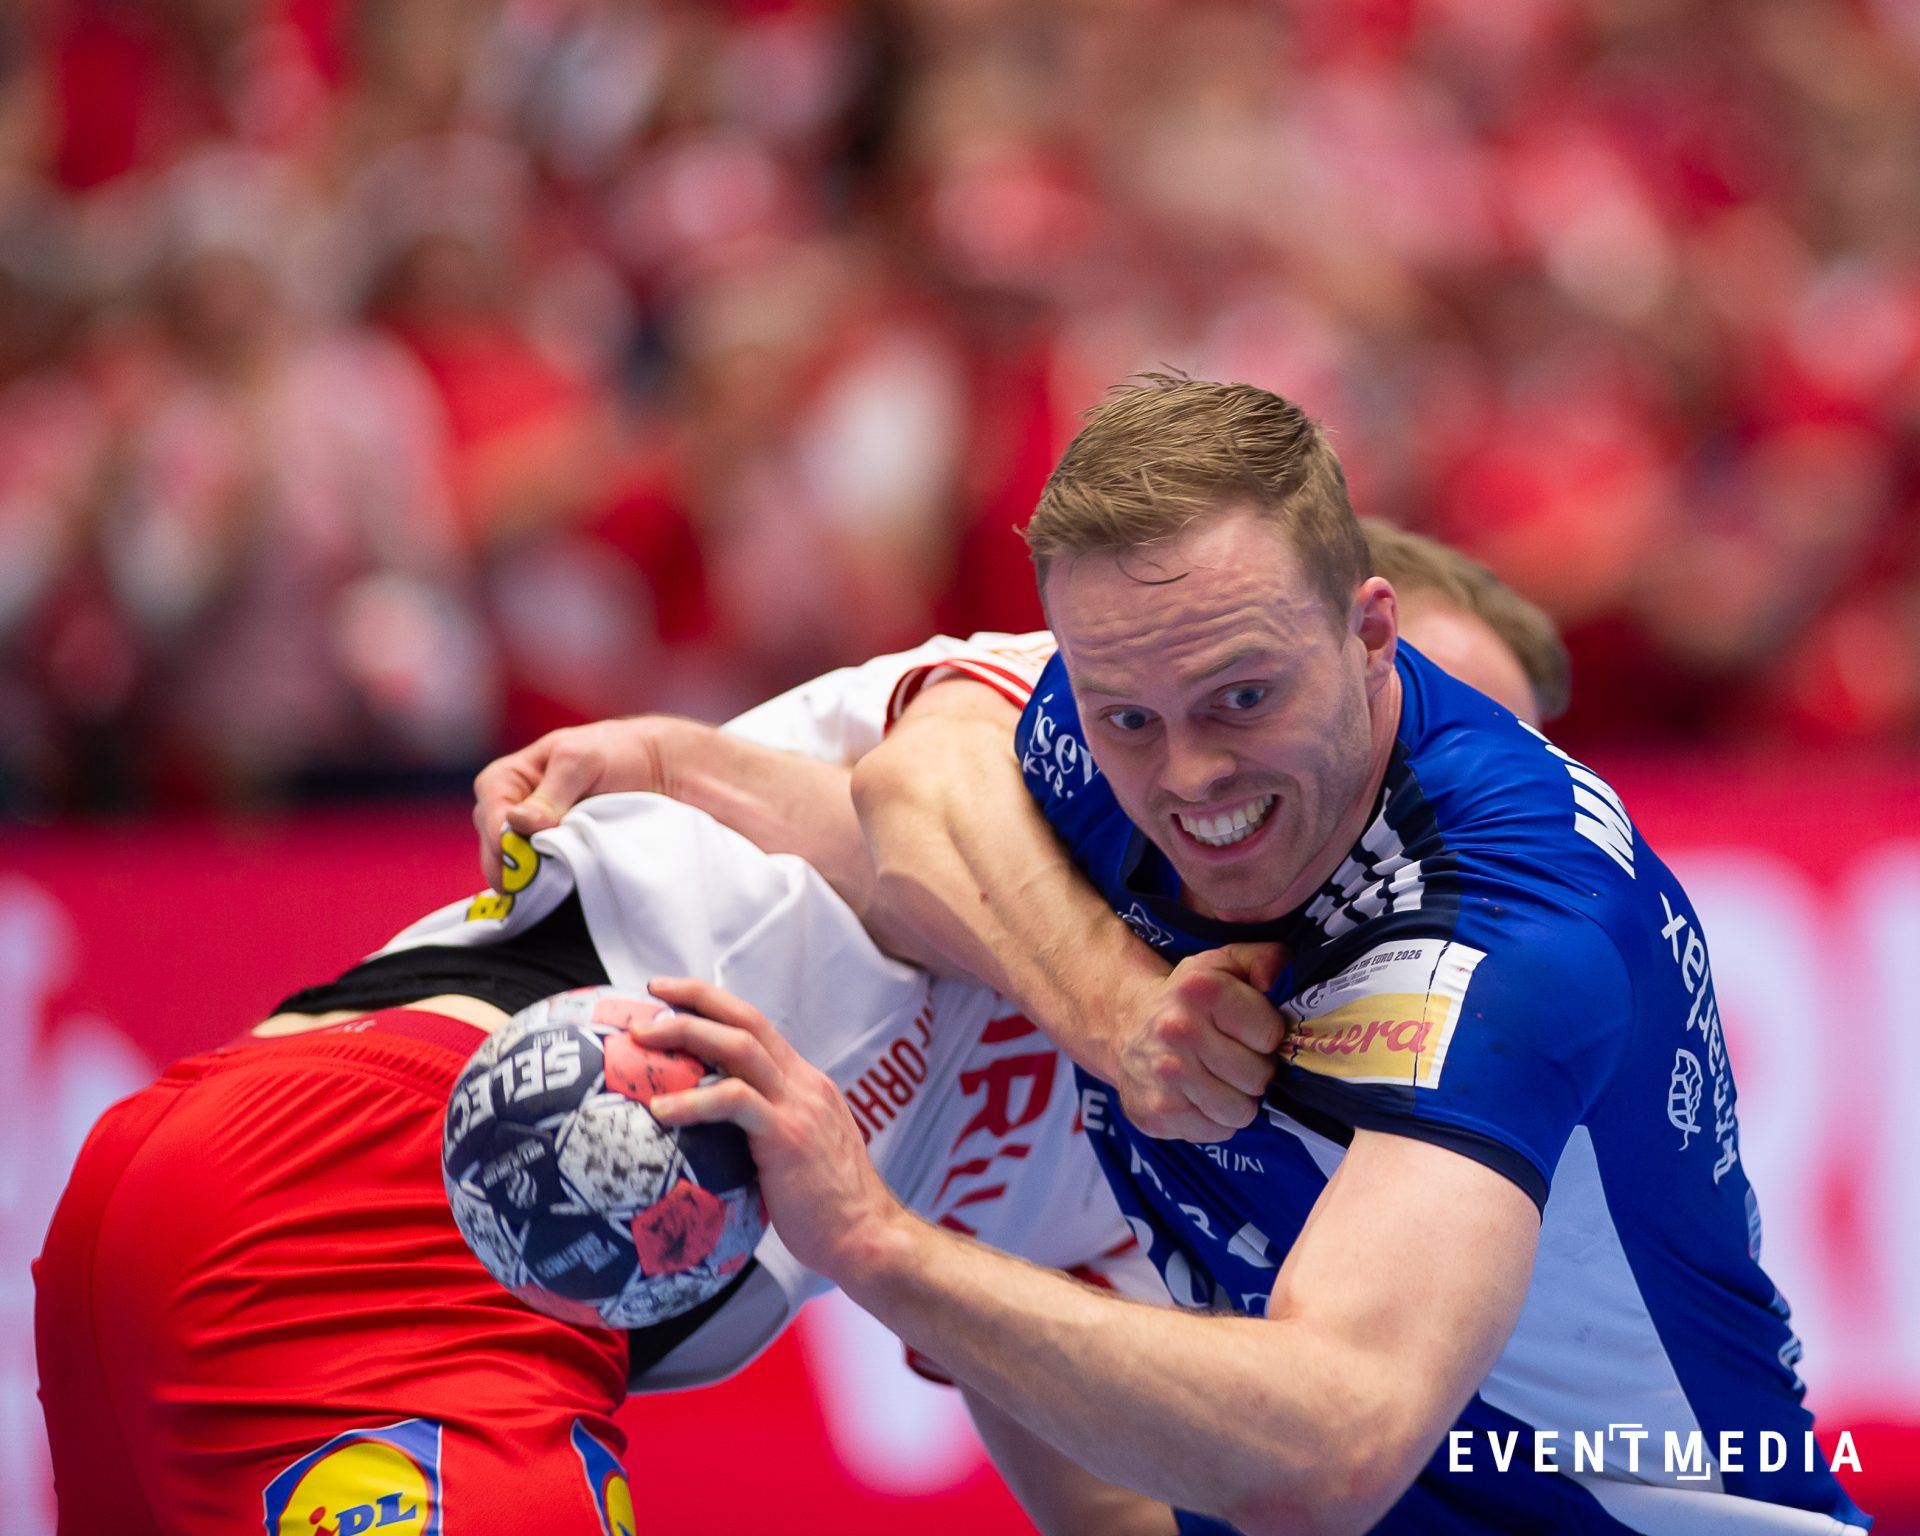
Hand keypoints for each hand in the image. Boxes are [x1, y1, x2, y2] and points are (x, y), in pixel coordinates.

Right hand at [472, 718, 674, 888]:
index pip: (490, 818)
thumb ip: (552, 791)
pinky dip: (552, 886)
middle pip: (497, 851)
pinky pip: (541, 879)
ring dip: (538, 878)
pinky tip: (568, 887)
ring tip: (564, 880)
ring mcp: (531, 839)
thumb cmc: (613, 752)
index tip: (530, 858)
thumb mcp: (581, 760)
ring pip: (518, 870)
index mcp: (505, 780)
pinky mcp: (554, 859)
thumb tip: (519, 822)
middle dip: (518, 866)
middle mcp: (509, 811)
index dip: (504, 841)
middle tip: (546, 879)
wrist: (657, 767)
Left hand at [637, 976, 906, 1281]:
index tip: (673, 999)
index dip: (715, 1006)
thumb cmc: (825, 1212)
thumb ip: (762, 1135)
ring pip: (740, 1046)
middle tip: (651, 994)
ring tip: (642, 1037)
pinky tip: (659, 1109)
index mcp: (805, 1085)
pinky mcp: (788, 1134)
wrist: (866, 1238)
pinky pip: (735, 1102)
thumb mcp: (794, 1157)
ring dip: (687, 1032)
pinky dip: (693, 1100)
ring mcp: (798, 1105)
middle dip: (696, 997)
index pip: (757, 1028)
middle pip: (748, 1018)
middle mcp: (804, 1084)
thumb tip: (711, 1143)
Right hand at [1107, 943, 1286, 1142]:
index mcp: (1200, 989)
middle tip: (1234, 1058)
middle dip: (1254, 1070)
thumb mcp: (1222, 965)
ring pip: (1240, 1111)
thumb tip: (1280, 971)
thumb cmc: (1187, 998)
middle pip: (1258, 1077)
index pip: (1270, 1034)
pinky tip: (1198, 1097)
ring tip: (1219, 1079)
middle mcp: (1178, 1031)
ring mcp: (1165, 1076)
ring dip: (1237, 1100)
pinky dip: (1213, 1120)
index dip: (1265, 1035)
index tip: (1248, 1031)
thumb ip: (1263, 959)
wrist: (1124, 1024)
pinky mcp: (1156, 1114)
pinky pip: (1216, 1132)